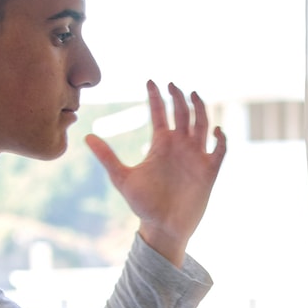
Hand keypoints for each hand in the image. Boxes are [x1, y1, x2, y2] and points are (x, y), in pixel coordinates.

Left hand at [83, 80, 226, 265]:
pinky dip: (220, 139)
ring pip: (202, 124)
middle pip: (183, 113)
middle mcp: (180, 146)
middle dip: (179, 97)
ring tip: (194, 95)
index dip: (157, 96)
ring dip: (200, 109)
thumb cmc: (143, 204)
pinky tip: (216, 131)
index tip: (151, 80)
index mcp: (161, 144)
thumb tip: (86, 137)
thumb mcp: (122, 178)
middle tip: (173, 83)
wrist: (162, 228)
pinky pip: (219, 150)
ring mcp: (195, 156)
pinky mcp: (209, 171)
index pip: (160, 113)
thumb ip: (107, 156)